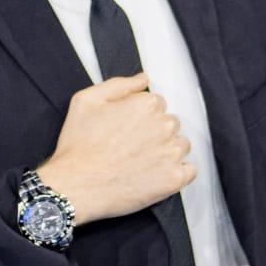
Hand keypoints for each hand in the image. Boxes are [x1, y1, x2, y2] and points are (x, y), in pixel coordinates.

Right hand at [37, 71, 196, 224]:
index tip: (126, 129)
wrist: (75, 186)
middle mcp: (164, 126)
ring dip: (167, 151)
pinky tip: (156, 175)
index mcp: (146, 104)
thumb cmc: (78, 144)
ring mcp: (171, 153)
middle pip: (170, 124)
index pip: (157, 104)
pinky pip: (189, 171)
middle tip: (131, 147)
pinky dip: (177, 173)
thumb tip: (144, 78)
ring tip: (141, 163)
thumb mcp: (86, 100)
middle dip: (155, 133)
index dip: (140, 117)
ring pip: (180, 146)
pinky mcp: (174, 179)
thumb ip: (120, 85)